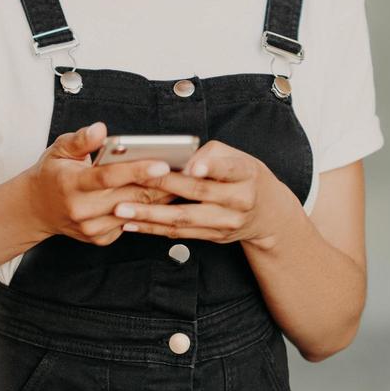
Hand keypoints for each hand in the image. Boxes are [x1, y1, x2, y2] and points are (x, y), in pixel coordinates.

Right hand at [22, 121, 179, 245]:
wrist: (34, 209)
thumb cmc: (51, 174)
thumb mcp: (59, 149)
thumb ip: (81, 139)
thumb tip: (100, 129)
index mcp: (72, 184)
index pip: (109, 177)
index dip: (138, 170)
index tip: (163, 163)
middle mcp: (82, 210)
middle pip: (130, 196)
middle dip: (160, 184)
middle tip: (187, 171)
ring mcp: (92, 228)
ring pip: (136, 213)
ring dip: (160, 199)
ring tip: (182, 183)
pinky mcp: (100, 239)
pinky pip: (130, 225)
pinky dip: (147, 212)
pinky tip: (162, 200)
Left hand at [111, 139, 300, 247]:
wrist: (267, 212)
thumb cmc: (241, 174)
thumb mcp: (234, 156)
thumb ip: (206, 154)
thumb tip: (176, 159)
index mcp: (246, 174)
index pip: (228, 169)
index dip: (210, 167)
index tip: (192, 167)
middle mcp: (240, 200)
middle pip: (198, 193)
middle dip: (162, 187)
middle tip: (133, 180)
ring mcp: (227, 222)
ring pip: (184, 219)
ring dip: (150, 215)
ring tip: (122, 210)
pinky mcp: (214, 236)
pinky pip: (180, 233)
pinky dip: (153, 229)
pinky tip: (131, 224)